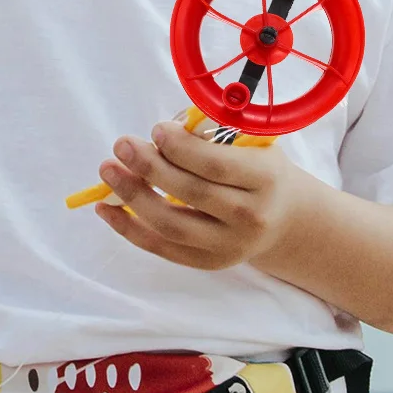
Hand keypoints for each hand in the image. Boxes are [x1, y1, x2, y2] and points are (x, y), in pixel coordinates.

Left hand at [94, 121, 316, 271]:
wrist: (285, 218)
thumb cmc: (260, 168)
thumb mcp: (252, 143)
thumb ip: (212, 135)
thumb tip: (162, 134)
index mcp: (264, 178)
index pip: (216, 166)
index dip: (181, 148)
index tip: (156, 130)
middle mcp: (249, 217)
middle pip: (190, 194)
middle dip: (150, 167)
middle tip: (121, 145)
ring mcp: (228, 246)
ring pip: (172, 225)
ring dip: (134, 197)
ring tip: (108, 171)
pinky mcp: (208, 263)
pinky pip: (163, 248)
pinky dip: (131, 229)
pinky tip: (107, 208)